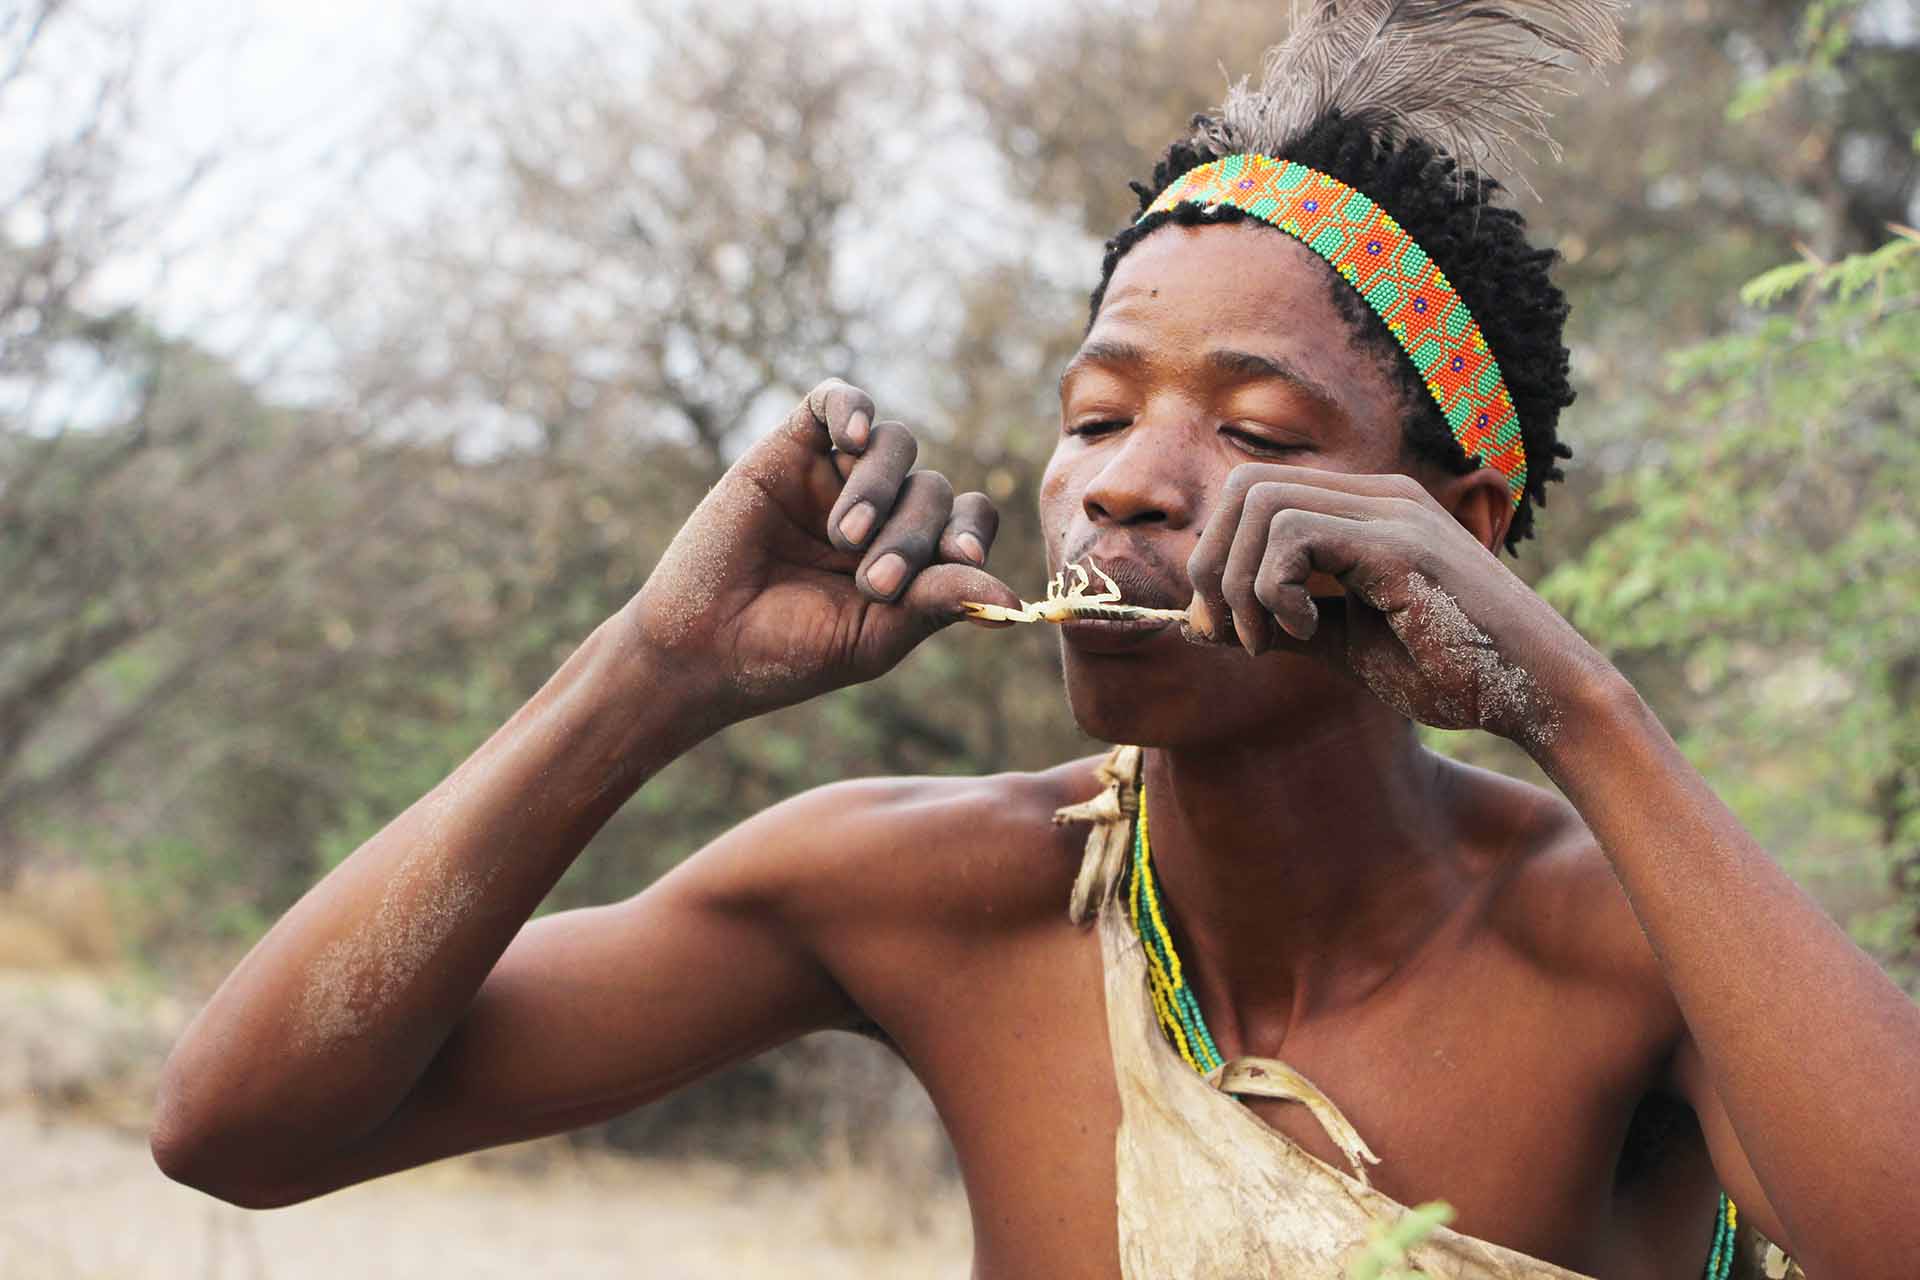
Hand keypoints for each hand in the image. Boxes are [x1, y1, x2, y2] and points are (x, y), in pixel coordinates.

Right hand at [628, 379, 1018, 722]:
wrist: (701, 649)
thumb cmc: (788, 654)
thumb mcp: (874, 638)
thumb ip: (937, 605)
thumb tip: (1012, 598)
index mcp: (911, 558)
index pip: (968, 520)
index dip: (972, 531)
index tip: (959, 557)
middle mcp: (881, 512)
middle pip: (932, 490)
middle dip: (912, 535)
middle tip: (874, 581)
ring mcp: (835, 478)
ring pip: (895, 445)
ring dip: (881, 488)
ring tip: (845, 538)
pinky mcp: (788, 450)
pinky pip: (835, 400)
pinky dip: (852, 408)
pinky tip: (852, 436)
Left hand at [1184, 466, 1610, 752]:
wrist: (1540, 695)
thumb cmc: (1454, 673)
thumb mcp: (1344, 646)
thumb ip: (1279, 624)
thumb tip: (1194, 622)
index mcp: (1366, 510)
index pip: (1252, 493)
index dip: (1216, 558)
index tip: (1225, 631)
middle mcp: (1378, 495)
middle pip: (1243, 486)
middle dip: (1213, 566)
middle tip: (1235, 637)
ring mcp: (1392, 511)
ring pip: (1259, 502)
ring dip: (1241, 584)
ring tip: (1272, 641)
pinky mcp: (1400, 543)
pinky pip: (1294, 535)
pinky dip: (1276, 589)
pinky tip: (1307, 630)